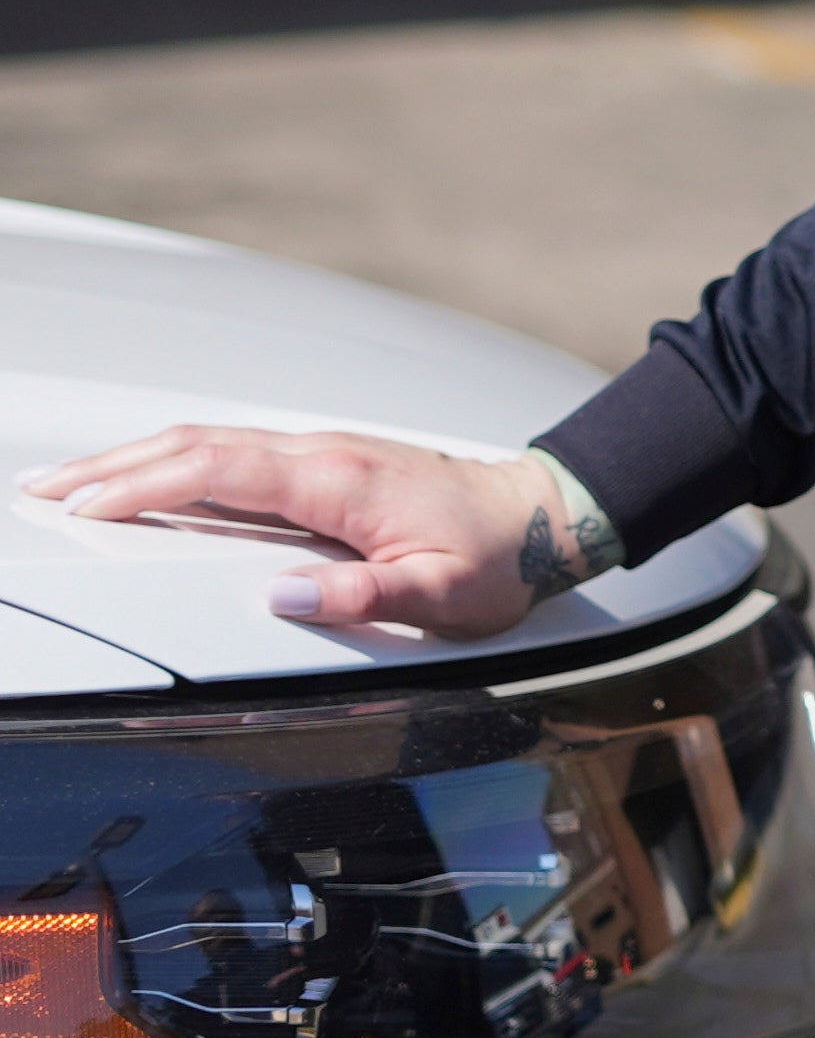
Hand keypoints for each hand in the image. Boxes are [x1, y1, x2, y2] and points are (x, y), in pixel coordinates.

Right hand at [18, 428, 592, 635]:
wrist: (542, 515)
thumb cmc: (495, 558)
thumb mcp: (442, 593)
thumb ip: (366, 594)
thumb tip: (283, 596)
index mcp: (337, 480)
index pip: (219, 471)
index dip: (146, 485)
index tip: (85, 505)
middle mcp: (321, 454)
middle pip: (197, 445)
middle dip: (114, 465)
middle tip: (42, 487)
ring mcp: (322, 452)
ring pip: (211, 442)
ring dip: (136, 458)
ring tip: (71, 480)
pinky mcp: (326, 461)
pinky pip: (235, 452)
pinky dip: (177, 459)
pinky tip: (149, 475)